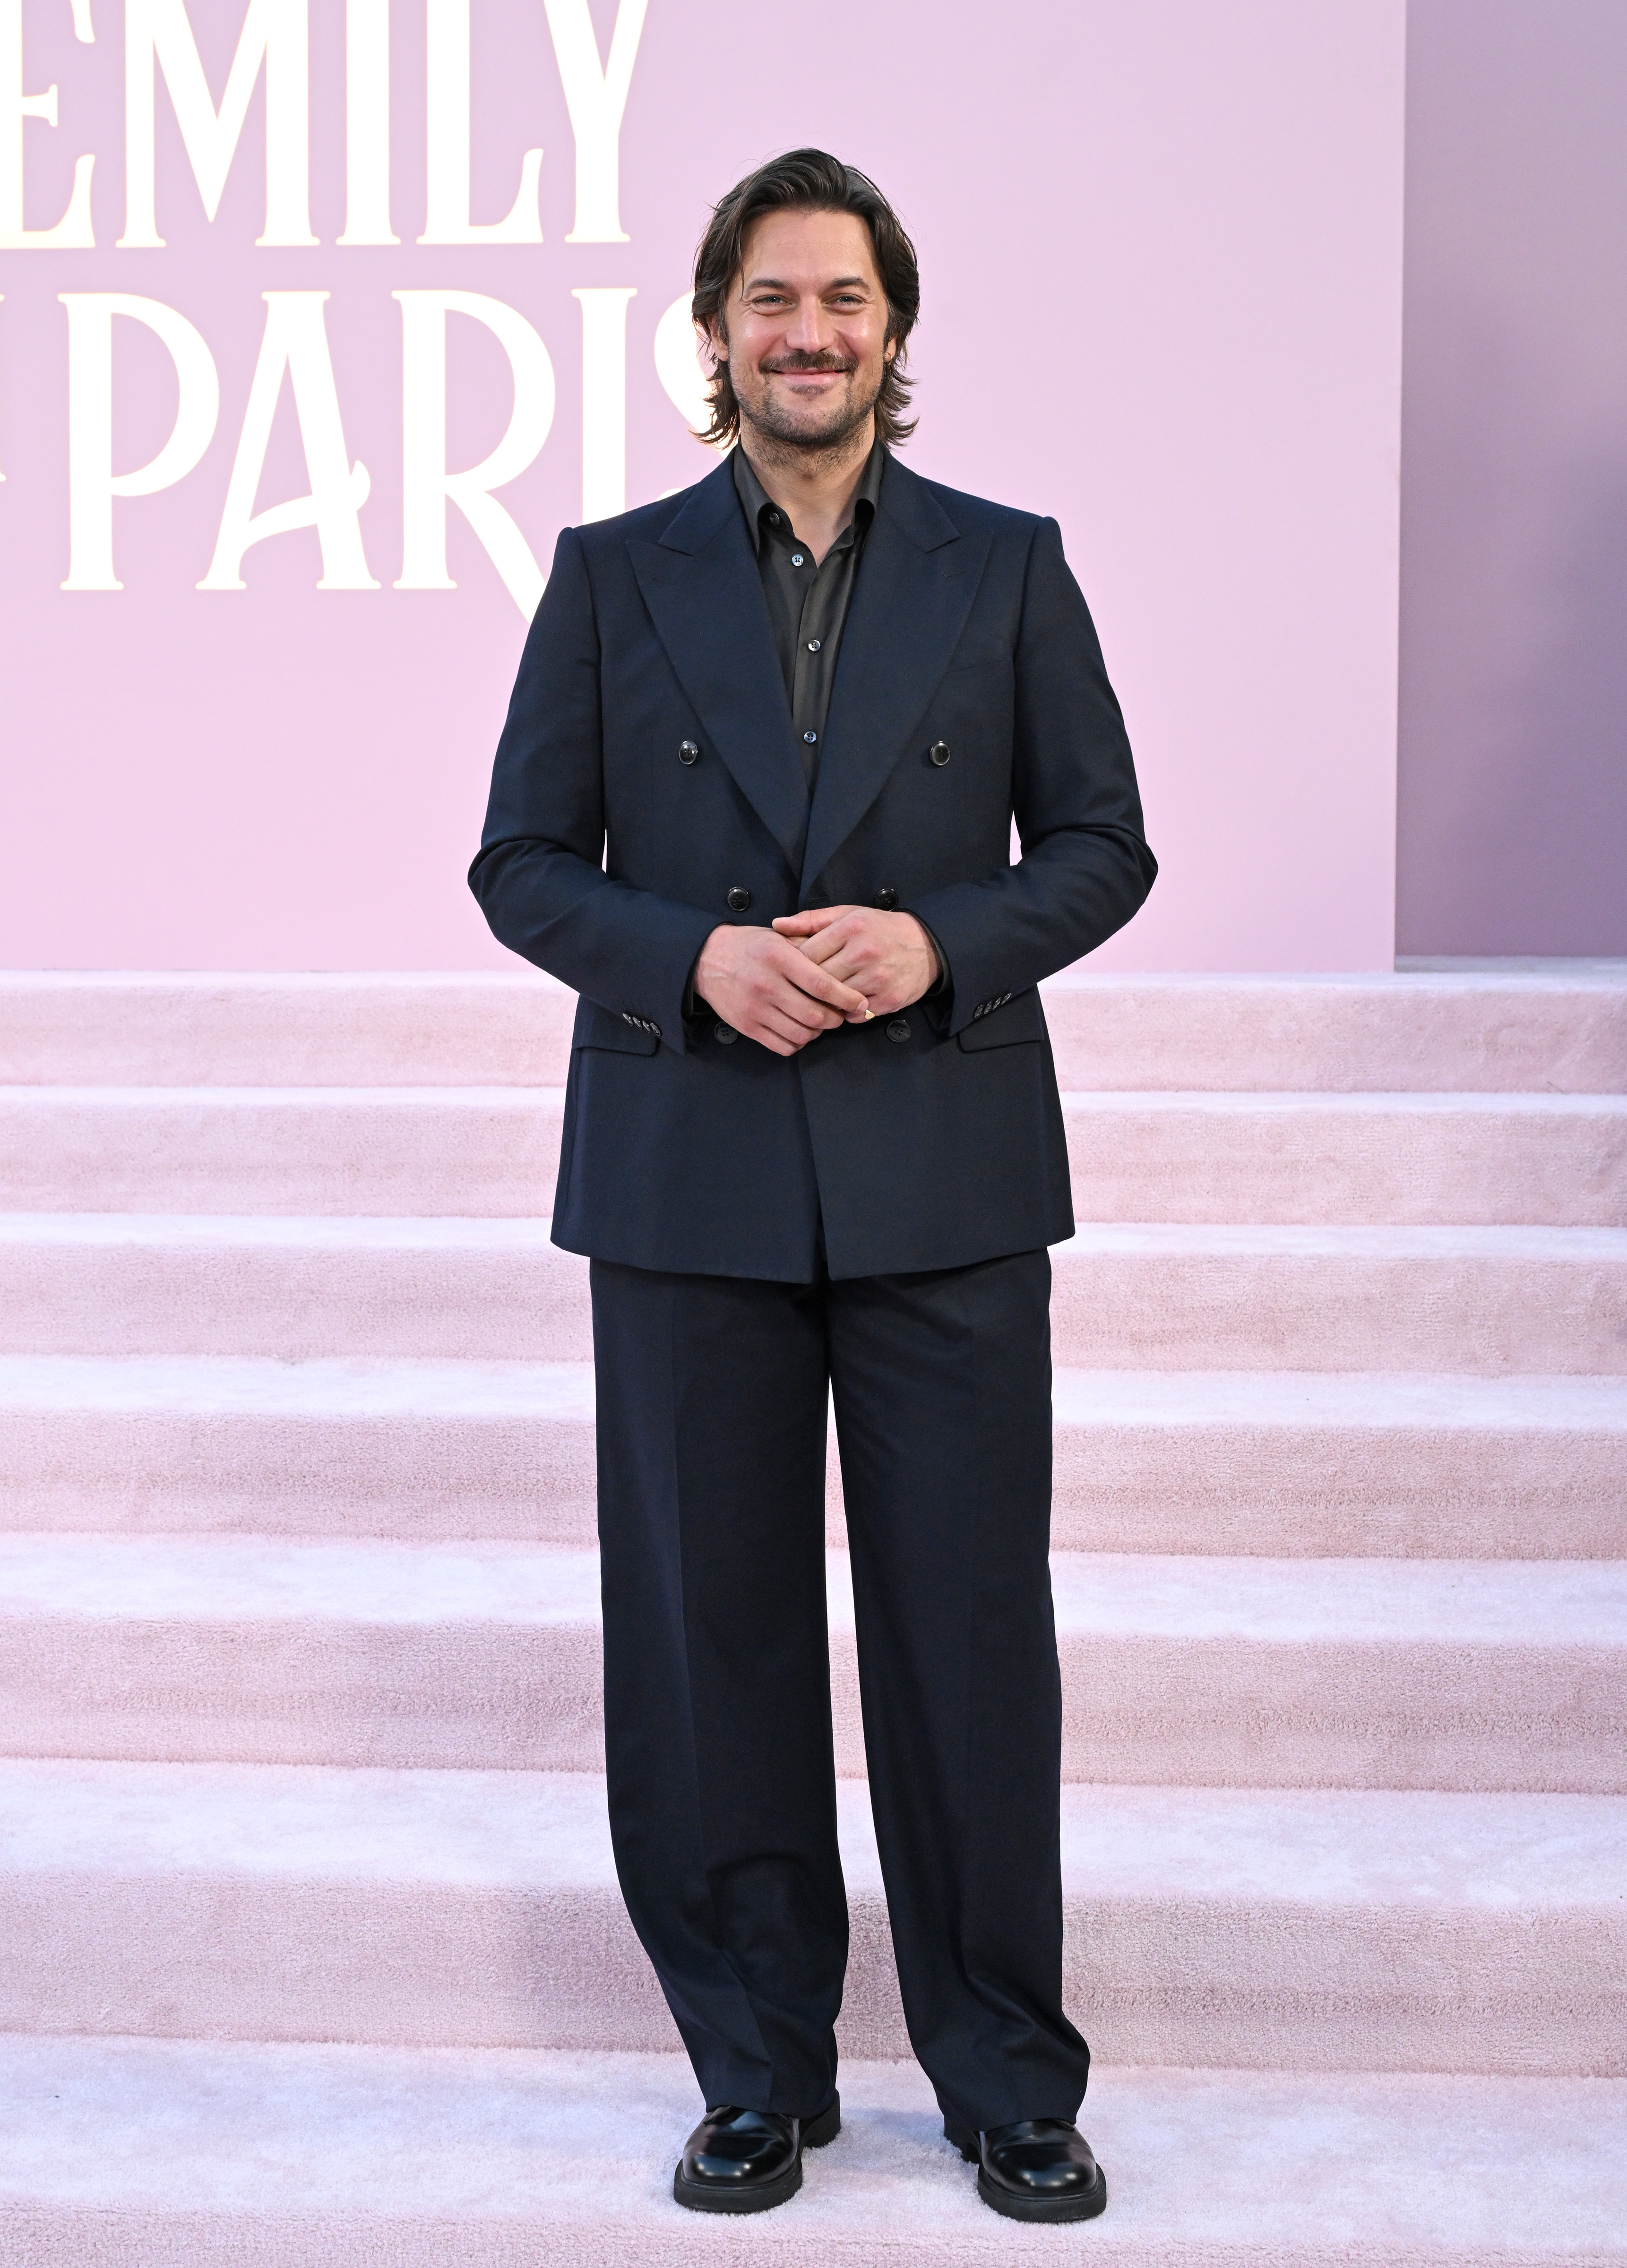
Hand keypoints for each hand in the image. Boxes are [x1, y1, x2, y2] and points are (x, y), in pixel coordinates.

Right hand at [695, 923, 869, 1055]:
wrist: (707, 959)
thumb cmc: (751, 946)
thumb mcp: (779, 937)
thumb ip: (809, 949)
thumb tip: (845, 966)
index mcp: (779, 958)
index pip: (822, 984)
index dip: (846, 998)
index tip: (860, 1002)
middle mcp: (767, 984)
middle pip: (815, 1015)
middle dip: (835, 1019)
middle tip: (839, 1014)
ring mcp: (755, 1008)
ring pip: (801, 1034)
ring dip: (817, 1032)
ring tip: (819, 1021)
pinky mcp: (747, 1026)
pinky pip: (783, 1046)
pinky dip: (798, 1042)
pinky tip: (800, 1030)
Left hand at [772, 906, 938, 1015]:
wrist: (926, 945)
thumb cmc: (879, 929)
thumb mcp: (847, 915)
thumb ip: (811, 920)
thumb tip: (776, 925)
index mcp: (850, 928)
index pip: (806, 954)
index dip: (794, 966)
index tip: (792, 970)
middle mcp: (864, 952)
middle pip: (818, 980)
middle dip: (806, 987)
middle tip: (800, 989)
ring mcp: (878, 978)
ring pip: (835, 1000)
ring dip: (826, 1002)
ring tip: (821, 998)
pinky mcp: (889, 999)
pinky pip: (856, 1014)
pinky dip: (847, 1012)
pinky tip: (846, 1004)